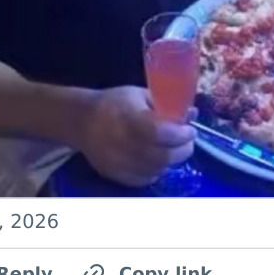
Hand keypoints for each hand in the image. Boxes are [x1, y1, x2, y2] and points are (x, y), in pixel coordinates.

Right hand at [79, 86, 194, 186]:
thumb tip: (192, 114)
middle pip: (161, 156)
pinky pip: (145, 179)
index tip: (190, 129)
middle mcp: (122, 144)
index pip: (159, 133)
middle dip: (182, 149)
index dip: (180, 134)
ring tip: (173, 148)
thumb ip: (166, 104)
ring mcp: (117, 163)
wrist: (81, 121)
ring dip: (171, 160)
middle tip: (187, 141)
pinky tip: (157, 159)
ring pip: (156, 170)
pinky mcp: (115, 176)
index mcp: (128, 118)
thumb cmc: (114, 103)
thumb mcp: (139, 94)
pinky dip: (156, 170)